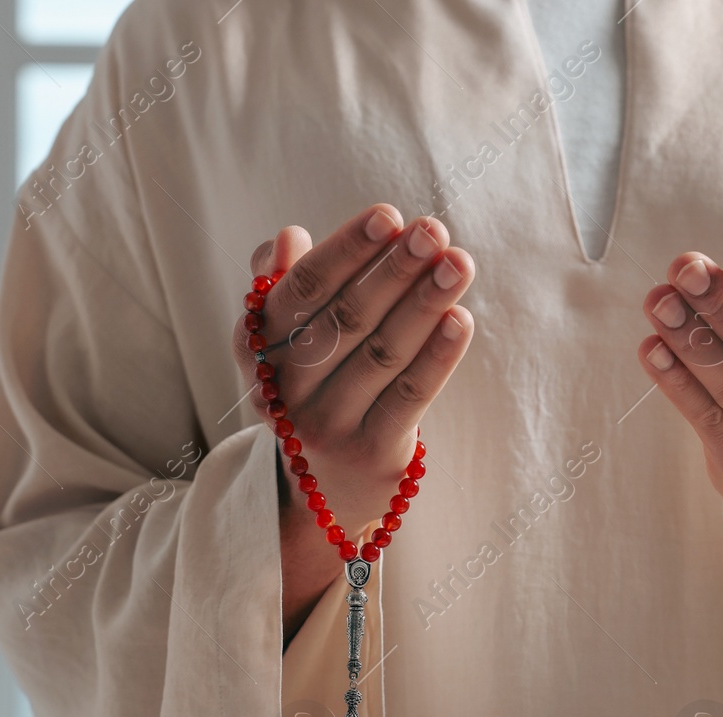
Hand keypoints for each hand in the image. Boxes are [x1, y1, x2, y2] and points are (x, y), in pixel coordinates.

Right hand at [236, 204, 475, 638]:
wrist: (319, 493)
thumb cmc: (311, 391)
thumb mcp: (280, 344)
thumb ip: (280, 287)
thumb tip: (289, 237)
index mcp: (261, 348)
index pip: (303, 290)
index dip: (346, 251)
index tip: (388, 216)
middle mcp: (288, 388)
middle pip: (346, 319)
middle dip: (394, 270)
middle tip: (433, 230)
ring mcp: (330, 425)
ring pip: (382, 353)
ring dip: (425, 303)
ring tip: (460, 262)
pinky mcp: (374, 454)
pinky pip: (410, 396)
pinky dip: (438, 357)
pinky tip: (462, 319)